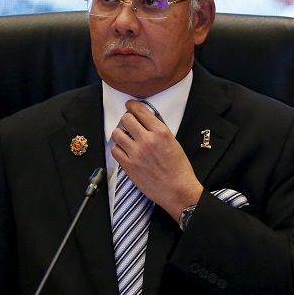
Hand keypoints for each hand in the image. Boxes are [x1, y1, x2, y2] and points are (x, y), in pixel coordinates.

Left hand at [111, 99, 202, 221]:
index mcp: (160, 132)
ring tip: (126, 137)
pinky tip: (124, 150)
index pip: (140, 111)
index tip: (130, 105)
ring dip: (120, 133)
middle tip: (129, 123)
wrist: (177, 190)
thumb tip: (145, 122)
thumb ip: (158, 131)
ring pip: (117, 133)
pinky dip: (118, 147)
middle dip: (126, 119)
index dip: (132, 105)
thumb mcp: (173, 142)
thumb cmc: (179, 169)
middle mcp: (147, 140)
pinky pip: (115, 150)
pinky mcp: (128, 165)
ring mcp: (135, 153)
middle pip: (126, 119)